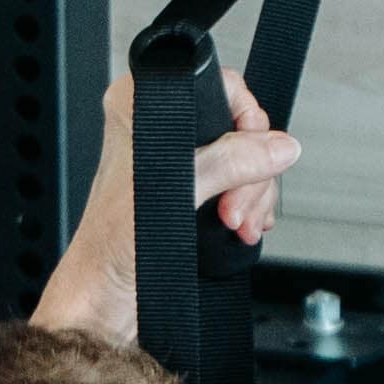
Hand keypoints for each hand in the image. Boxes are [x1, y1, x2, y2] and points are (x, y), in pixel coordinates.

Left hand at [34, 64, 299, 342]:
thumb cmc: (111, 245)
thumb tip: (279, 147)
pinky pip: (240, 186)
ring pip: (244, 160)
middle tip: (232, 205)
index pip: (216, 84)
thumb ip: (230, 161)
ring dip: (251, 195)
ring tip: (235, 224)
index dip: (242, 119)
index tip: (245, 154)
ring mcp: (177, 162)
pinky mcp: (191, 193)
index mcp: (140, 107)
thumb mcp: (177, 191)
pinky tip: (240, 227)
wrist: (105, 299)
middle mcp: (159, 129)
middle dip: (249, 171)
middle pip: (238, 128)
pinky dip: (248, 207)